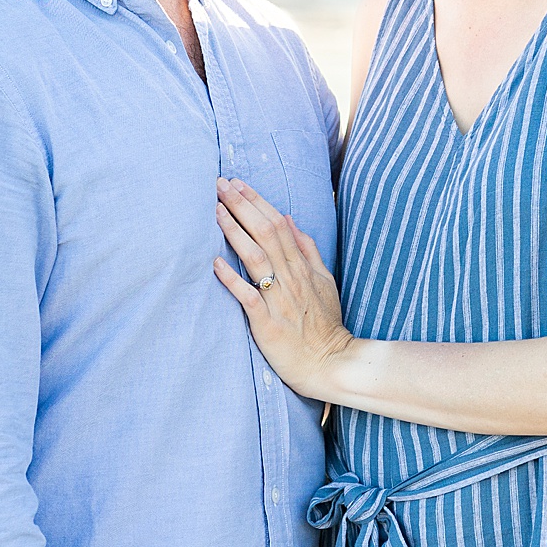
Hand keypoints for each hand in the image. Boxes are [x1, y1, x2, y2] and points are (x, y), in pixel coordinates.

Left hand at [212, 177, 352, 397]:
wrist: (330, 362)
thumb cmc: (324, 324)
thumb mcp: (325, 281)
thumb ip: (308, 250)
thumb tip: (290, 219)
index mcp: (303, 267)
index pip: (279, 224)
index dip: (257, 202)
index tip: (238, 184)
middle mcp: (291, 278)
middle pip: (266, 233)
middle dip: (242, 206)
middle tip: (221, 185)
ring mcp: (279, 300)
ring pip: (256, 258)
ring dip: (235, 232)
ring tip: (215, 211)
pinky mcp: (268, 324)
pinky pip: (248, 297)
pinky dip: (232, 279)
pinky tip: (215, 263)